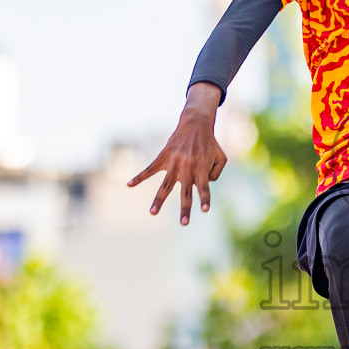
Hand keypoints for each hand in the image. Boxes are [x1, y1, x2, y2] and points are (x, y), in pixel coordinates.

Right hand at [128, 85, 227, 224]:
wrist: (195, 124)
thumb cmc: (210, 143)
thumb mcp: (220, 157)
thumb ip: (216, 174)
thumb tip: (206, 185)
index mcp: (201, 169)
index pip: (204, 188)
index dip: (205, 199)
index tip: (204, 210)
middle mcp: (187, 168)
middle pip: (185, 192)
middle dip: (185, 208)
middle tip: (184, 223)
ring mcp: (174, 164)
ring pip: (165, 186)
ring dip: (159, 200)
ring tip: (152, 213)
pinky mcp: (163, 158)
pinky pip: (149, 169)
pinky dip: (139, 177)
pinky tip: (129, 185)